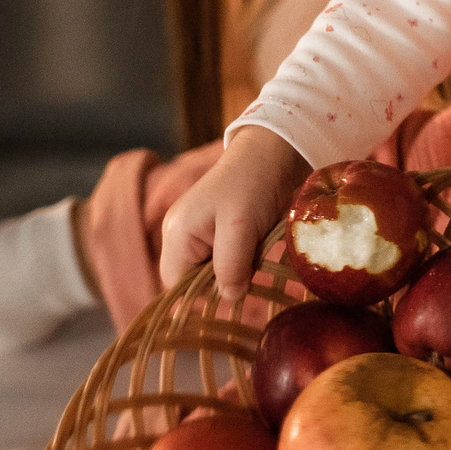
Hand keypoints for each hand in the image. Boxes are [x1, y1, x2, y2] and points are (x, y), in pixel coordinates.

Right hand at [156, 126, 310, 300]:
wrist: (274, 151)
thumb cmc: (252, 184)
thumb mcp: (241, 227)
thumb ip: (230, 266)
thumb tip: (229, 298)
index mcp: (176, 236)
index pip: (177, 287)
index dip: (204, 297)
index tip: (235, 293)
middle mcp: (180, 236)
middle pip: (193, 281)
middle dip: (223, 282)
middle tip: (250, 270)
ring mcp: (198, 233)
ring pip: (212, 272)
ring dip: (237, 271)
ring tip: (256, 252)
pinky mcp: (218, 231)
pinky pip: (224, 259)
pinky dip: (243, 260)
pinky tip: (258, 248)